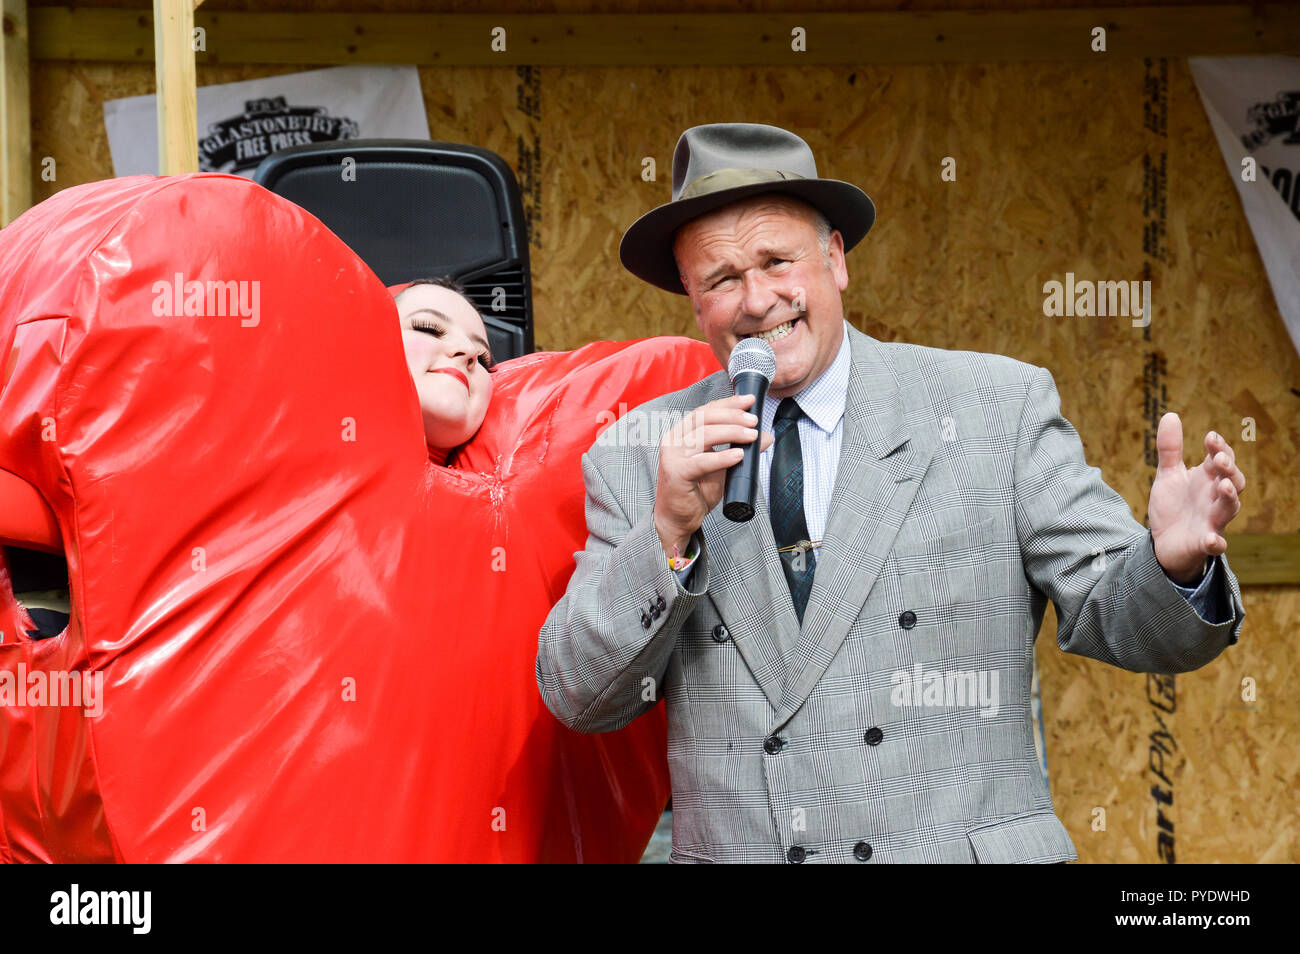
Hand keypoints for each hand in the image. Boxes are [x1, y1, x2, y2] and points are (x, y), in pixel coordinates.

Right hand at [653, 393, 773, 557]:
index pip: (706, 410)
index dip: (728, 403)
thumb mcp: (723, 466)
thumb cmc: (696, 490)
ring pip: (704, 435)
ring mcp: (672, 455)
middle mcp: (674, 440)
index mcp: (682, 433)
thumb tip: (766, 437)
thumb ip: (740, 449)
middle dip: (733, 416)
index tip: (750, 401)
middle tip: (754, 421)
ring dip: (731, 433)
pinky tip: (737, 455)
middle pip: (704, 418)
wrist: (678, 518)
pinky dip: (721, 457)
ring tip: (751, 436)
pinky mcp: (676, 473)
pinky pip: (701, 461)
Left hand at [1149, 413, 1244, 584]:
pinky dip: (1215, 542)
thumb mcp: (1168, 475)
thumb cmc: (1173, 506)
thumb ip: (1170, 449)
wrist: (1163, 542)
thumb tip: (1170, 414)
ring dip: (1229, 497)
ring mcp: (1212, 521)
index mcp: (1208, 479)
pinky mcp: (1204, 543)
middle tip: (1218, 459)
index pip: (1221, 460)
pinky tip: (1211, 539)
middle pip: (1234, 481)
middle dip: (1229, 470)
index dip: (1219, 448)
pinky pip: (1216, 544)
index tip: (1210, 437)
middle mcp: (1215, 498)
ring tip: (1223, 486)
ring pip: (1230, 509)